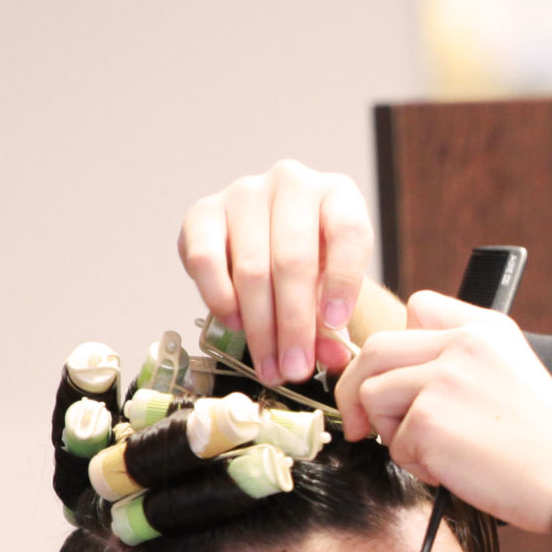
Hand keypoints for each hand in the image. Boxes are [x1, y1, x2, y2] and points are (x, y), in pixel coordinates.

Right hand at [176, 161, 372, 384]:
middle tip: (295, 368)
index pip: (348, 232)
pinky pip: (205, 258)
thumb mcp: (334, 289)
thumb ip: (333, 324)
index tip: (336, 325)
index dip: (343, 281)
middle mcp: (292, 183)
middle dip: (294, 325)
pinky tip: (234, 322)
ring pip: (251, 266)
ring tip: (269, 363)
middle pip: (294, 260)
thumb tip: (331, 358)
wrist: (270, 241)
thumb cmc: (312, 265)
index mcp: (337, 195)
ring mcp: (244, 193)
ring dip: (259, 325)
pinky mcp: (203, 212)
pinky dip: (219, 297)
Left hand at [337, 291, 551, 532]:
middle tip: (362, 424)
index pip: (417, 307)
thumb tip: (395, 378)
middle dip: (358, 389)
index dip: (397, 346)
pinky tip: (456, 470)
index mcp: (486, 328)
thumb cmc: (548, 446)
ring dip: (390, 432)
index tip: (393, 376)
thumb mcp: (512, 376)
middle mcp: (462, 343)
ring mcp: (442, 378)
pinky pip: (393, 443)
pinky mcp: (427, 419)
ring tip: (435, 452)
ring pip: (373, 395)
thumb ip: (460, 362)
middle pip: (377, 350)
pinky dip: (416, 465)